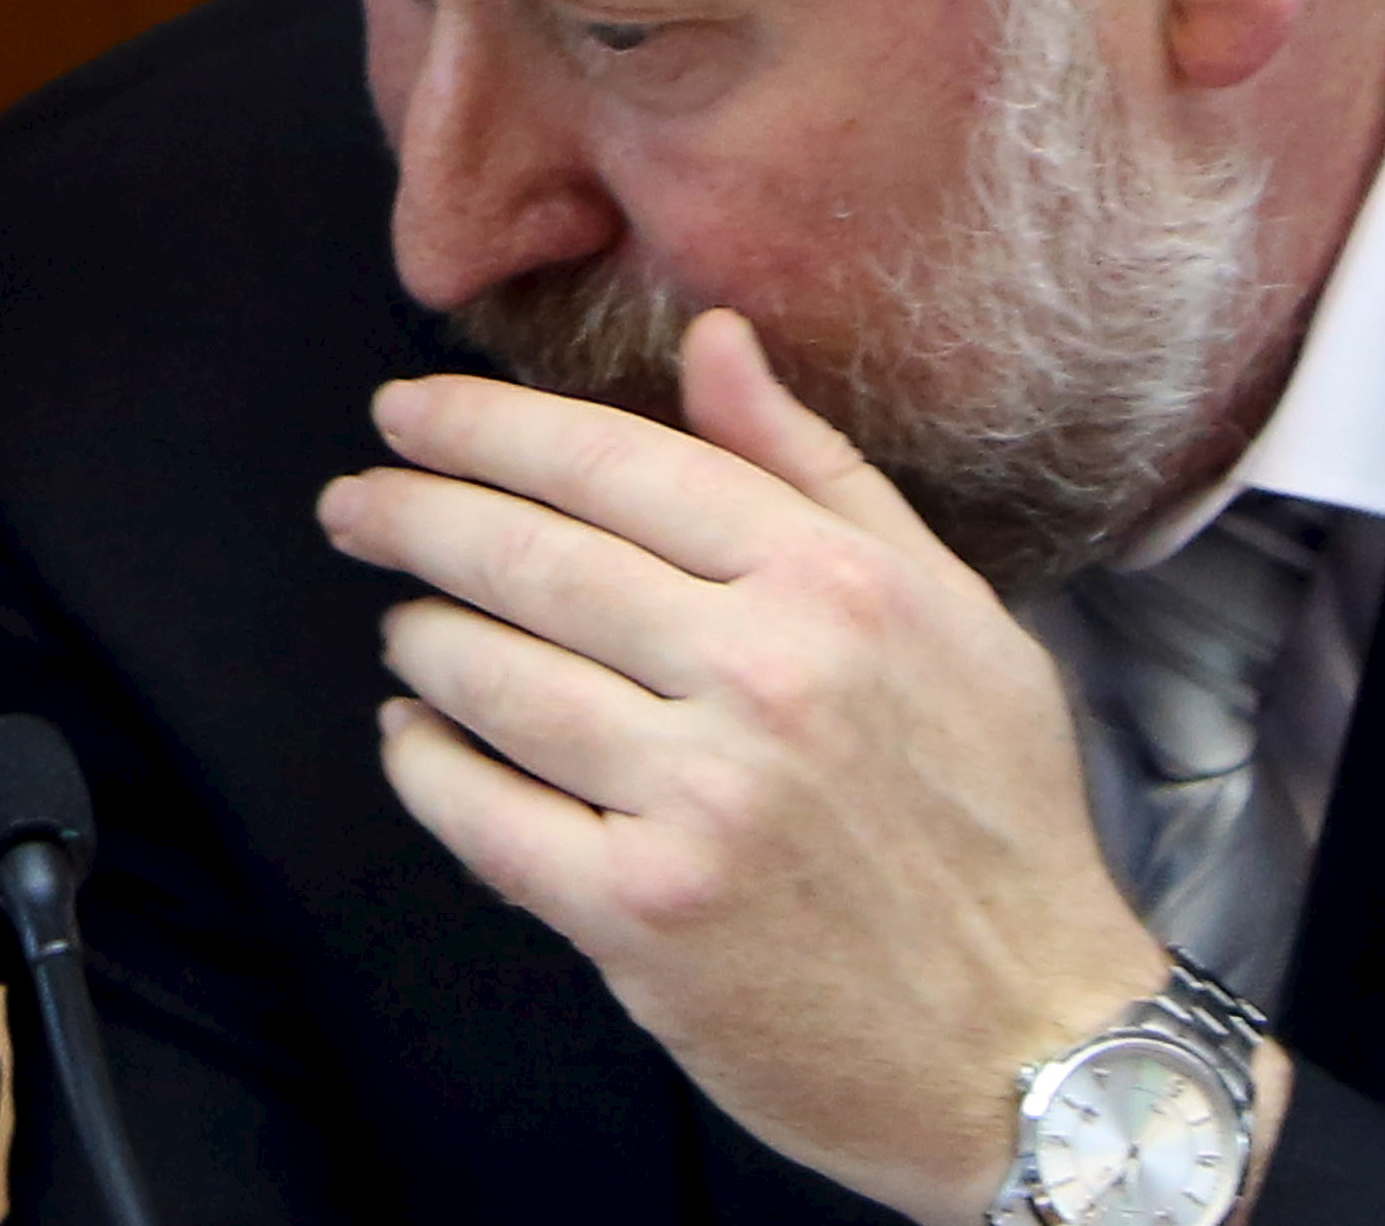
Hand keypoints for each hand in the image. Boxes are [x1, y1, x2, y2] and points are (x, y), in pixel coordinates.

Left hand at [319, 312, 1271, 1223]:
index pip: (612, 462)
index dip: (486, 427)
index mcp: (833, 585)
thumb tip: (713, 342)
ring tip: (407, 625)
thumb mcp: (949, 610)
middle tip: (354, 503)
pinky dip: (426, 764)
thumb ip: (816, 471)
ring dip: (423, 639)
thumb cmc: (992, 820)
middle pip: (531, 558)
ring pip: (495, 679)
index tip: (409, 414)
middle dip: (414, 515)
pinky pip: (485, 814)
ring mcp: (698, 799)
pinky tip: (413, 737)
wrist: (1030, 1042)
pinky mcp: (644, 914)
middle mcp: (763, 677)